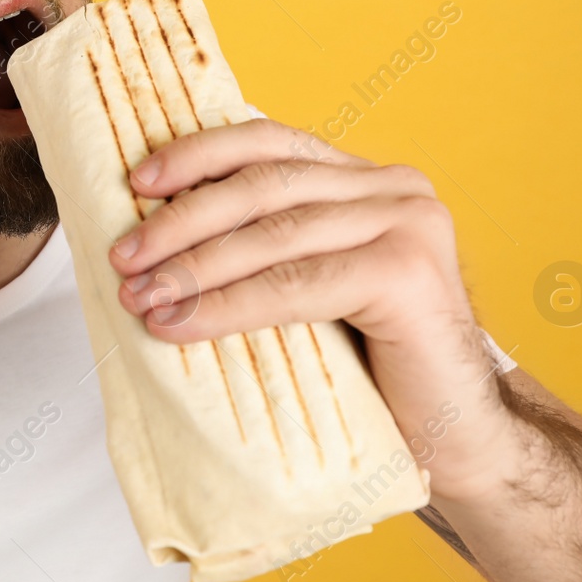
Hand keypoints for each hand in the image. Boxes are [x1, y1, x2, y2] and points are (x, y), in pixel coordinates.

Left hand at [106, 117, 519, 500]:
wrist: (456, 439)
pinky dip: (229, 305)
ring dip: (195, 266)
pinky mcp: (408, 273)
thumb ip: (268, 248)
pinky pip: (296, 285)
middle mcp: (394, 186)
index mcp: (366, 179)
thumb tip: (156, 237)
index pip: (271, 142)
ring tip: (141, 295)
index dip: (199, 154)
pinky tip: (184, 324)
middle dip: (183, 218)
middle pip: (265, 185)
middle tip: (125, 255)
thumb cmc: (375, 368)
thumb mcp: (314, 286)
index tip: (137, 180)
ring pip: (275, 235)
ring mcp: (408, 224)